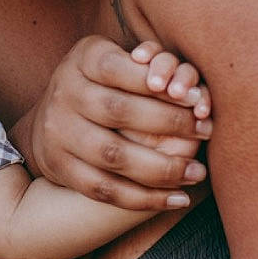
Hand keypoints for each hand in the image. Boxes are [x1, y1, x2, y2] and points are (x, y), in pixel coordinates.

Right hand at [19, 35, 212, 211]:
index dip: (160, 84)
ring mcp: (58, 132)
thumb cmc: (106, 83)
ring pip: (113, 155)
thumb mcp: (121, 60)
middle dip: (169, 123)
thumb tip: (190, 88)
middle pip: (118, 110)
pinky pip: (104, 189)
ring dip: (161, 168)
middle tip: (206, 131)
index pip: (121, 68)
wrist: (51, 117)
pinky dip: (143, 198)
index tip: (197, 100)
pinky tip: (175, 199)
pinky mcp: (60, 166)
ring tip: (196, 172)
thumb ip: (153, 65)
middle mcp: (65, 93)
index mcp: (84, 59)